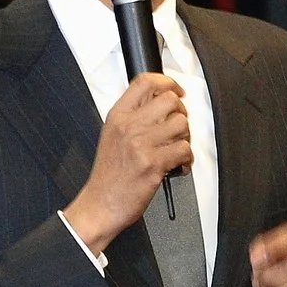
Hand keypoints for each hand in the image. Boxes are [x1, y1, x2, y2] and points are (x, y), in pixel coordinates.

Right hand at [63, 73, 192, 251]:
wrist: (100, 204)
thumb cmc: (108, 174)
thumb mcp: (112, 135)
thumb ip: (133, 116)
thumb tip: (161, 102)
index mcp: (117, 116)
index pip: (145, 82)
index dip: (167, 81)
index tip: (176, 90)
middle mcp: (129, 126)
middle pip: (170, 100)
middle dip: (181, 113)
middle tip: (177, 126)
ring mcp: (141, 144)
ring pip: (181, 125)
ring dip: (185, 138)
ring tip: (175, 149)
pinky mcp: (153, 164)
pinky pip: (184, 150)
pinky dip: (186, 159)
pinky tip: (177, 165)